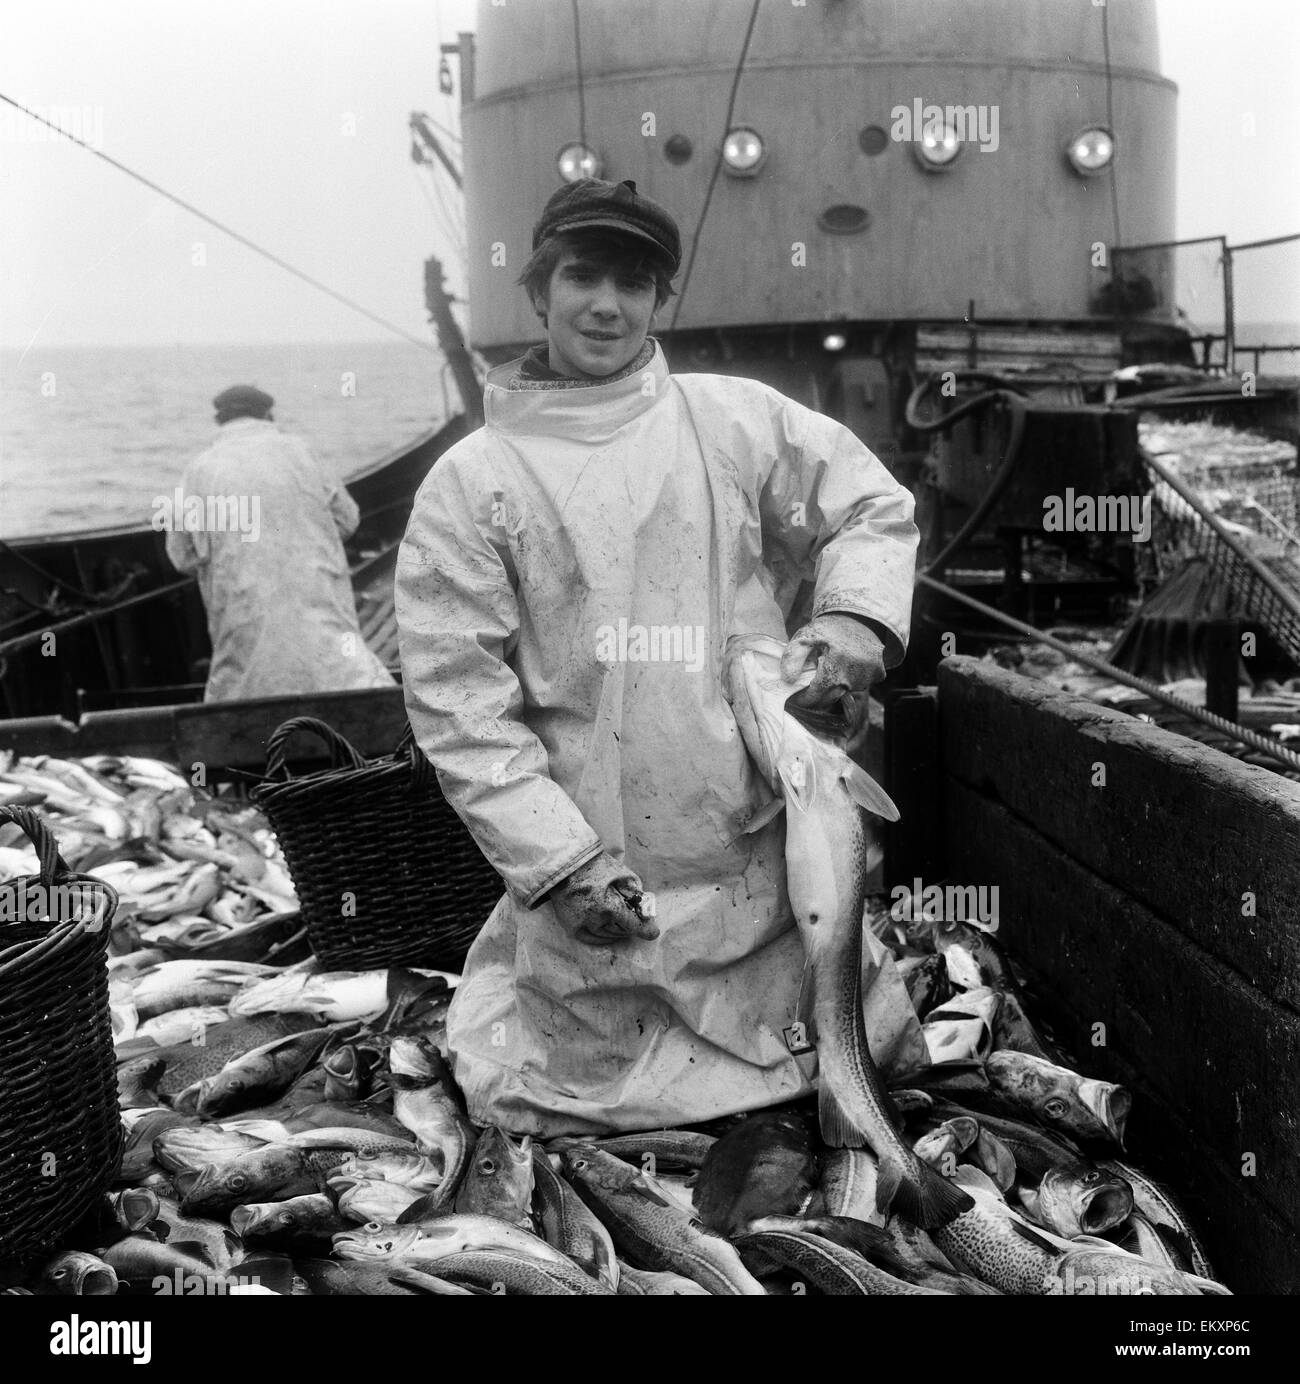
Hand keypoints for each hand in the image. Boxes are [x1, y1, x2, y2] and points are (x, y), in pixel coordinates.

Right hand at [550, 851, 659, 946]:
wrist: (566, 865)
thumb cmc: (596, 866)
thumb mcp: (623, 875)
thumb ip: (636, 895)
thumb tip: (645, 911)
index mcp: (610, 907)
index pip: (635, 927)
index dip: (647, 931)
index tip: (653, 932)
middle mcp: (596, 921)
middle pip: (622, 931)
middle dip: (629, 924)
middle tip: (631, 914)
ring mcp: (583, 926)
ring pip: (608, 936)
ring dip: (617, 929)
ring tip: (617, 916)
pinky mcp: (572, 928)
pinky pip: (592, 938)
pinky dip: (602, 935)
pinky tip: (606, 926)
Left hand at [781, 613, 887, 732]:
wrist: (858, 614)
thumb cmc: (828, 628)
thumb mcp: (805, 637)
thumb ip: (792, 657)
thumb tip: (788, 680)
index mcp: (834, 669)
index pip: (815, 696)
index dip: (803, 699)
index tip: (795, 696)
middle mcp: (853, 677)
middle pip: (830, 698)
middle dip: (818, 695)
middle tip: (810, 685)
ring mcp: (868, 677)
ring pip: (846, 692)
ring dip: (837, 685)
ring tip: (832, 668)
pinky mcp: (878, 673)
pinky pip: (862, 685)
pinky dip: (854, 680)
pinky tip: (848, 665)